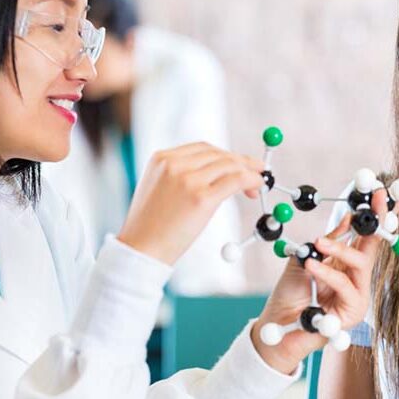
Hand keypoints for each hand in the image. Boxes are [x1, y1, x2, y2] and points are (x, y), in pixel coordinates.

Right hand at [117, 142, 263, 264]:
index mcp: (162, 159)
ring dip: (249, 171)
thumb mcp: (159, 189)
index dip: (225, 155)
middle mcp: (174, 164)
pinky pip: (234, 181)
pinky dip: (250, 180)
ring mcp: (188, 179)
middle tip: (256, 172)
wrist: (141, 249)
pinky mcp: (201, 197)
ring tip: (258, 183)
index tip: (239, 165)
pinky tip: (256, 186)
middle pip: (218, 154)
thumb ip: (181, 177)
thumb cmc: (150, 227)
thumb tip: (216, 176)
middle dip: (241, 162)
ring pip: (229, 165)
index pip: (203, 148)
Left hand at [250, 189, 394, 373]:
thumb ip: (326, 242)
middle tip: (372, 200)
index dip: (374, 214)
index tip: (379, 191)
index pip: (365, 235)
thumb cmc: (290, 293)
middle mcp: (357, 278)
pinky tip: (312, 266)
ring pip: (361, 265)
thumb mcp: (305, 258)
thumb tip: (347, 217)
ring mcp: (358, 295)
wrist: (277, 324)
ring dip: (340, 251)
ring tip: (319, 245)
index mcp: (346, 263)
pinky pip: (346, 287)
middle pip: (373, 246)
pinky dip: (328, 274)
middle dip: (375, 221)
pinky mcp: (354, 312)